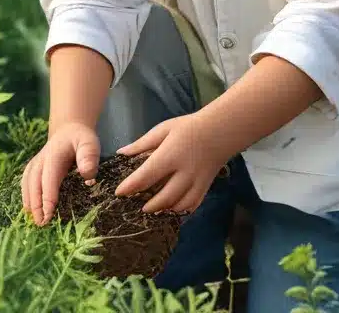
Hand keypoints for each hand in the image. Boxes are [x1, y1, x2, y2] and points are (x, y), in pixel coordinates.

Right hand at [21, 121, 99, 225]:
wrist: (69, 129)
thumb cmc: (81, 139)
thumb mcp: (89, 143)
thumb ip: (88, 156)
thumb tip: (88, 175)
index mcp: (54, 155)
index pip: (49, 178)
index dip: (48, 197)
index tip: (48, 214)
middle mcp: (41, 159)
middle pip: (34, 183)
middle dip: (36, 203)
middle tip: (40, 223)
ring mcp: (36, 163)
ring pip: (27, 183)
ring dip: (29, 201)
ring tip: (33, 219)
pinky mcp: (33, 167)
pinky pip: (26, 181)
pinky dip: (26, 195)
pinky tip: (28, 208)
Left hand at [114, 113, 230, 214]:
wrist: (220, 131)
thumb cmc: (188, 128)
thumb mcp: (163, 130)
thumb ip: (142, 144)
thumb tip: (121, 153)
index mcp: (171, 155)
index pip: (147, 175)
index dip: (131, 186)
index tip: (118, 193)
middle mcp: (184, 173)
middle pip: (164, 197)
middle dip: (148, 205)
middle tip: (136, 206)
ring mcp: (196, 183)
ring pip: (178, 205)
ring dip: (163, 210)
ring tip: (151, 209)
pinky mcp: (205, 188)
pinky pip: (192, 206)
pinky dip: (180, 211)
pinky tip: (171, 210)